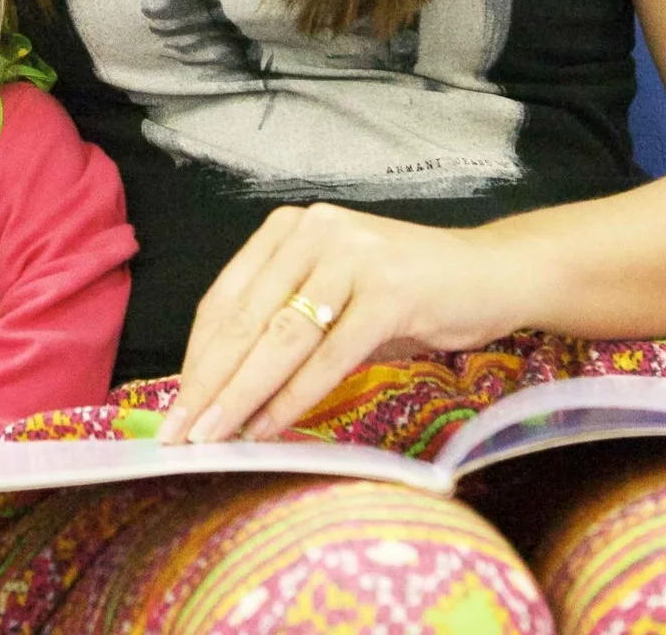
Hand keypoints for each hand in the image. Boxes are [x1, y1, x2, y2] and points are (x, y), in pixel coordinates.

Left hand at [157, 203, 540, 445]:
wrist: (493, 274)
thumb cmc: (407, 293)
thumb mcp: (333, 295)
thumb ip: (283, 325)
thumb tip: (222, 391)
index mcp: (289, 228)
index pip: (225, 299)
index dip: (197, 358)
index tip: (173, 407)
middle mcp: (314, 232)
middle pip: (244, 318)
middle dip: (209, 383)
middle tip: (181, 432)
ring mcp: (352, 257)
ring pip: (281, 338)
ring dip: (242, 394)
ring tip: (215, 437)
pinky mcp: (389, 292)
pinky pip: (328, 355)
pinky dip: (295, 397)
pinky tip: (270, 427)